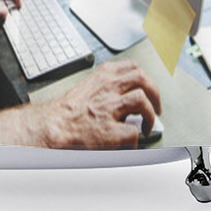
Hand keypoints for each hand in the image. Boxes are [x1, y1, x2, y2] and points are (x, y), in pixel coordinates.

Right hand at [43, 60, 161, 148]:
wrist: (54, 127)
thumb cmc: (69, 111)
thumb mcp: (89, 86)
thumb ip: (108, 86)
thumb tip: (126, 95)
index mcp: (103, 76)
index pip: (133, 67)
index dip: (146, 79)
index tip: (149, 90)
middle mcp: (108, 88)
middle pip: (143, 79)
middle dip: (155, 94)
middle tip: (156, 108)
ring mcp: (109, 108)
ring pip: (142, 100)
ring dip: (150, 115)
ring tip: (147, 126)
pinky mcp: (109, 130)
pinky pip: (133, 132)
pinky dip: (135, 139)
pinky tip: (130, 143)